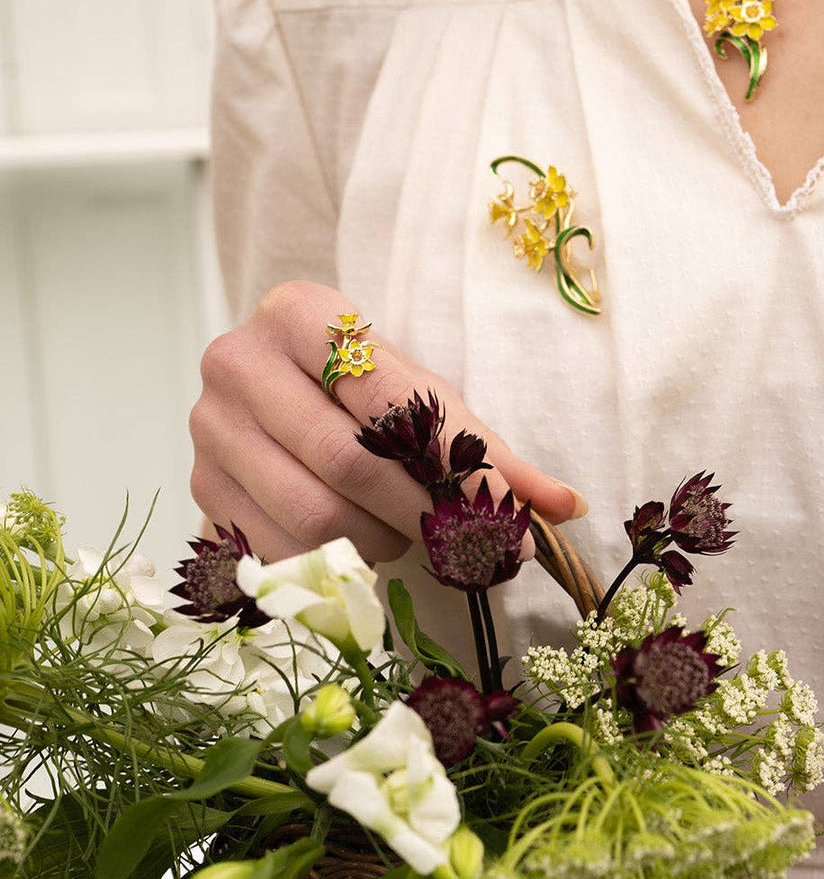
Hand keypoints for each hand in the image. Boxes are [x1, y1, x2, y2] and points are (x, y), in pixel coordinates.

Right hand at [189, 280, 585, 561]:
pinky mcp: (199, 489)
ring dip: (380, 542)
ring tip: (409, 534)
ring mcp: (207, 428)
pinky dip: (337, 565)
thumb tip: (569, 507)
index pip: (385, 396)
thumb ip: (490, 452)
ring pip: (312, 515)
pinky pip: (280, 552)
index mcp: (298, 313)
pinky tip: (361, 545)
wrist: (279, 400)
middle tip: (472, 547)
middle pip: (346, 461)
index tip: (507, 517)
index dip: (453, 464)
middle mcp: (236, 360)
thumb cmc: (364, 394)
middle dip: (423, 514)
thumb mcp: (427, 401)